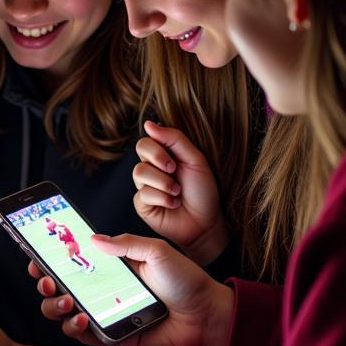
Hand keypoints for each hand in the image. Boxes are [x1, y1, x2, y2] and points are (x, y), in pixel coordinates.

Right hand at [31, 234, 234, 345]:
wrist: (208, 315)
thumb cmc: (186, 280)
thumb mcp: (156, 251)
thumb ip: (126, 243)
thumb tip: (93, 238)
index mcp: (110, 267)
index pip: (71, 262)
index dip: (49, 259)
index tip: (36, 255)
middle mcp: (103, 290)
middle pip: (59, 289)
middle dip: (45, 285)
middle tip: (47, 281)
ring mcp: (105, 314)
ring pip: (64, 314)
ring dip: (56, 307)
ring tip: (68, 302)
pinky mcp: (113, 336)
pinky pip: (85, 336)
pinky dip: (76, 329)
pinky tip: (82, 319)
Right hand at [134, 121, 229, 265]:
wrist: (206, 222)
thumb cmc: (203, 192)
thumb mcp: (195, 160)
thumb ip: (174, 139)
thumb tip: (149, 123)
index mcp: (164, 155)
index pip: (147, 139)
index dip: (157, 146)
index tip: (173, 160)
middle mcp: (152, 169)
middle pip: (140, 150)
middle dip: (159, 159)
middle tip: (174, 171)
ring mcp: (145, 186)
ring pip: (139, 172)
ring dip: (163, 182)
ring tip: (178, 192)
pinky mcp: (142, 204)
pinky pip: (143, 194)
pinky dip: (163, 198)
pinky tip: (173, 204)